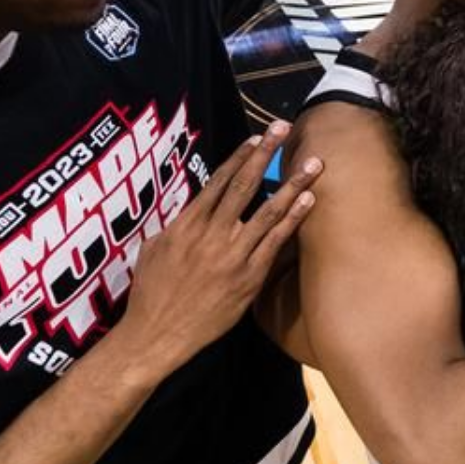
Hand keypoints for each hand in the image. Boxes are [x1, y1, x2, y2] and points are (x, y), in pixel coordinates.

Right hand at [117, 123, 322, 378]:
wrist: (157, 334)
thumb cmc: (152, 293)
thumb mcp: (155, 249)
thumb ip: (178, 225)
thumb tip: (196, 208)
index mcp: (186, 224)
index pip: (218, 182)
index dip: (239, 157)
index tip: (255, 138)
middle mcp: (211, 235)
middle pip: (244, 186)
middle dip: (265, 154)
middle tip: (283, 129)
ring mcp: (232, 256)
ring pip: (267, 211)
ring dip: (292, 185)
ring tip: (312, 164)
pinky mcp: (248, 278)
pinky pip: (275, 243)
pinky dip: (292, 220)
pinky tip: (308, 202)